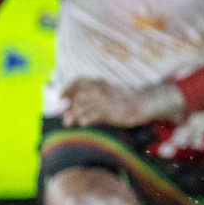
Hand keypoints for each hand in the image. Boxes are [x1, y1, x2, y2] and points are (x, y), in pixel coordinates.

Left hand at [61, 79, 183, 127]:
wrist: (141, 103)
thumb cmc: (123, 100)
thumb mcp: (107, 93)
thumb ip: (93, 99)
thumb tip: (75, 108)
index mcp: (99, 83)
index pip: (78, 82)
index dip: (68, 89)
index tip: (62, 98)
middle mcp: (99, 90)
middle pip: (78, 95)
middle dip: (68, 106)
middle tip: (65, 117)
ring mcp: (104, 100)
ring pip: (82, 105)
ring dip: (73, 114)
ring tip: (68, 123)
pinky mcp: (109, 111)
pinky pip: (93, 115)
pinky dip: (85, 118)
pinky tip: (82, 123)